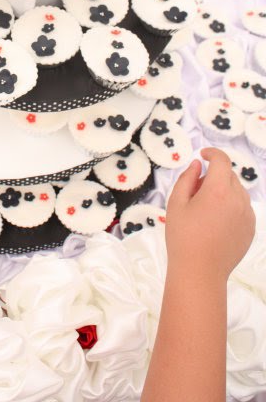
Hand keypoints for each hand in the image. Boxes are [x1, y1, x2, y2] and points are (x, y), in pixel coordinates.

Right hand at [166, 148, 254, 282]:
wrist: (200, 272)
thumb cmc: (182, 237)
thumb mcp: (176, 203)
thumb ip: (187, 179)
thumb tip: (198, 165)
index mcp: (218, 191)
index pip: (222, 160)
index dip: (212, 153)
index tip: (202, 155)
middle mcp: (238, 200)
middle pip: (229, 175)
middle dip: (213, 175)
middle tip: (195, 191)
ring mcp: (248, 215)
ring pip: (237, 191)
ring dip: (223, 190)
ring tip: (205, 209)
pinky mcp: (251, 228)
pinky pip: (243, 207)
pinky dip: (231, 205)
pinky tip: (216, 221)